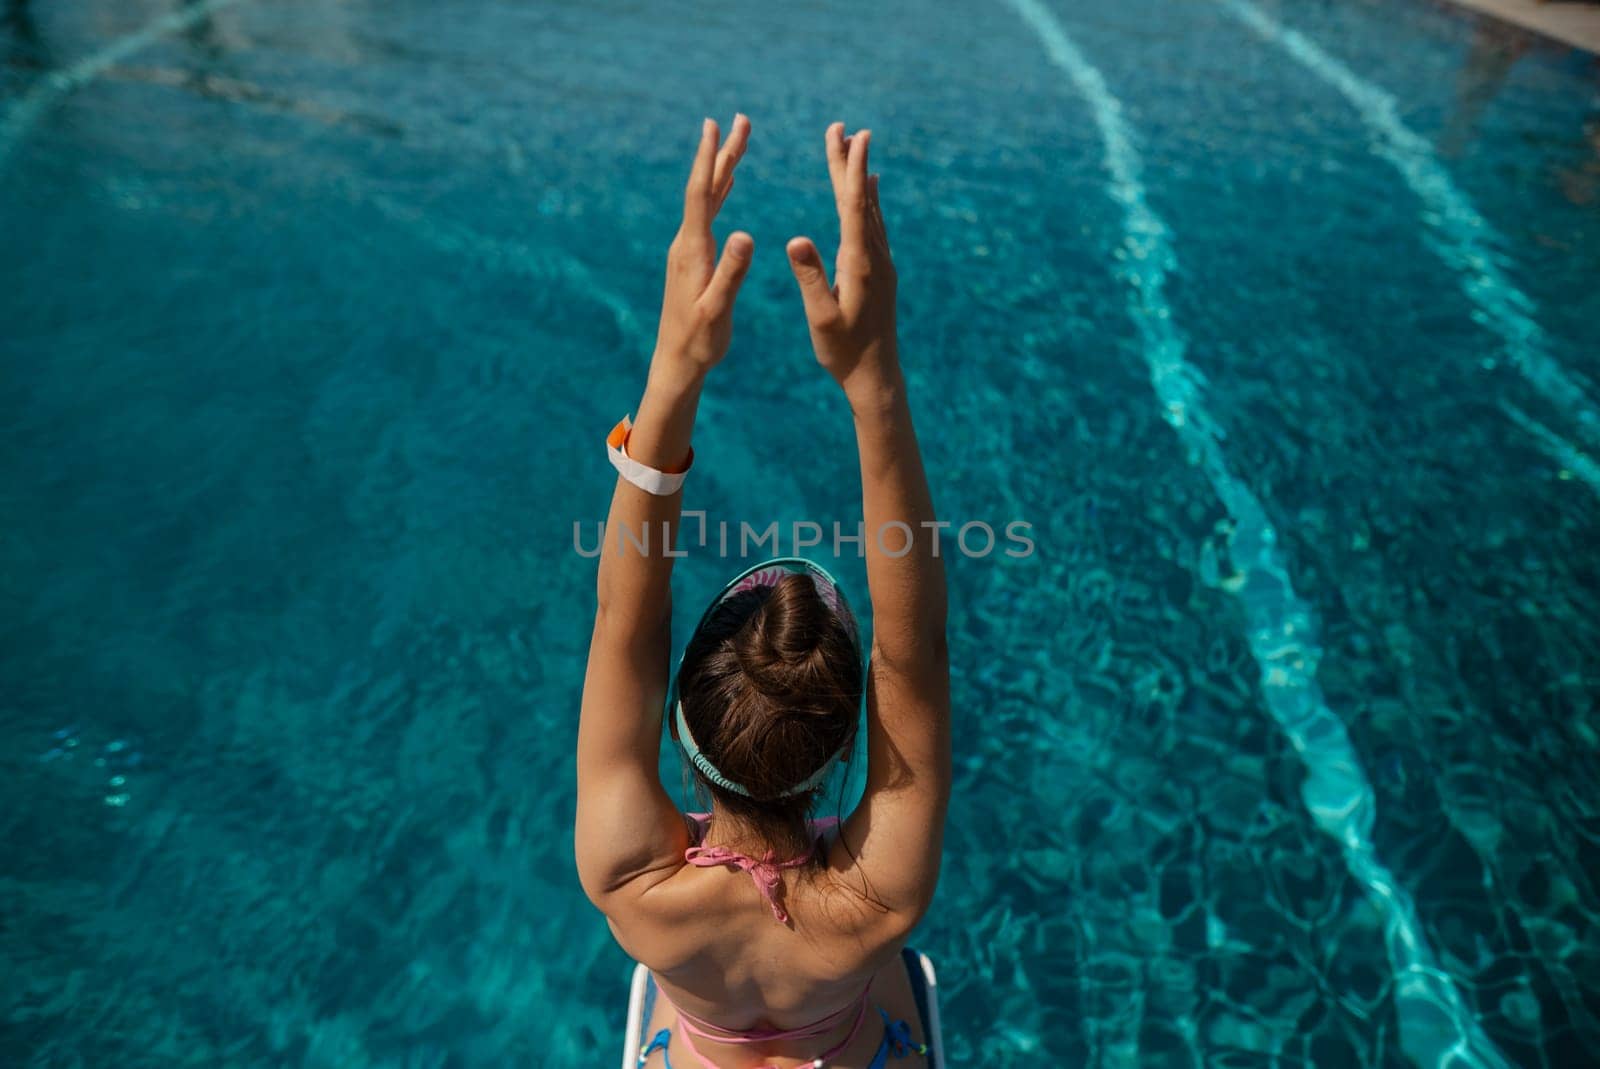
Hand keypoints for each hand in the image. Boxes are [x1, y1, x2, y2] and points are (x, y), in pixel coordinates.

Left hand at [653, 114, 753, 377]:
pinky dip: (720, 190)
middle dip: (723, 152)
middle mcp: (686, 243)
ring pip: (708, 198)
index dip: (709, 158)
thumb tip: (744, 235)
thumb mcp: (717, 309)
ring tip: (739, 140)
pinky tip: (728, 181)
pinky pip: (708, 213)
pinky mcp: (693, 257)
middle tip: (740, 119)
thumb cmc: (699, 341)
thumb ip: (731, 272)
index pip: (701, 194)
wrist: (677, 362)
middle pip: (706, 187)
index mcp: (692, 250)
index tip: (715, 126)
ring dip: (723, 167)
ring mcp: (688, 249)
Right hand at [786, 124, 898, 401]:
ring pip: (869, 209)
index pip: (852, 205)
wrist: (876, 378)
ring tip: (852, 146)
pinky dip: (868, 200)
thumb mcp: (821, 317)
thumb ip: (810, 278)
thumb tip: (796, 239)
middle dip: (851, 162)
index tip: (848, 136)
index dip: (848, 168)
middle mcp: (875, 257)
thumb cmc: (843, 353)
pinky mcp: (881, 273)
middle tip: (845, 127)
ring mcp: (881, 264)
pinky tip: (869, 189)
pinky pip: (874, 225)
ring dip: (858, 176)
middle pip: (861, 199)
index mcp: (859, 264)